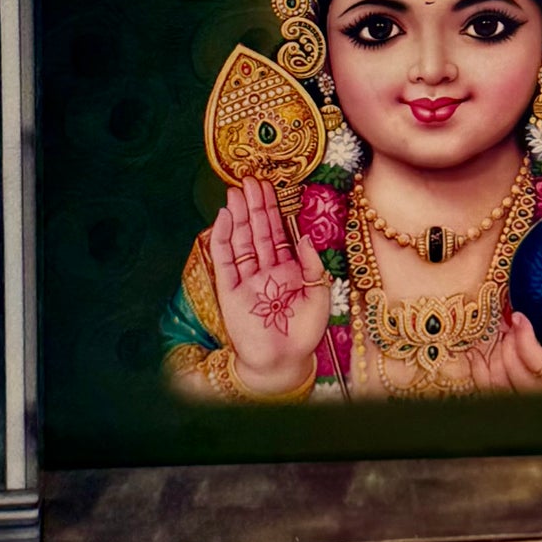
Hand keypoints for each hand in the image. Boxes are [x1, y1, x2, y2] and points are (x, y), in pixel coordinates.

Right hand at [209, 179, 329, 395]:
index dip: (273, 210)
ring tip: (235, 191)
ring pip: (241, 241)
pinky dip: (223, 239)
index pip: (277, 233)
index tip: (268, 185)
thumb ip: (313, 266)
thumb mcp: (318, 295)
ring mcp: (246, 280)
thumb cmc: (303, 334)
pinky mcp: (230, 292)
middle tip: (249, 178)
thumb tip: (305, 238)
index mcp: (287, 270)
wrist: (283, 363)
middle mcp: (265, 271)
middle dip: (254, 205)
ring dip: (238, 216)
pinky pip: (225, 261)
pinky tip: (225, 218)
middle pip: (257, 232)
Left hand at [468, 307, 541, 396]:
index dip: (522, 333)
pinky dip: (478, 371)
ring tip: (501, 332)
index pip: (530, 355)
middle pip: (510, 360)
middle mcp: (533, 391)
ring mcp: (520, 396)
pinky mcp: (512, 399)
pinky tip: (473, 355)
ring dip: (496, 350)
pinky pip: (488, 388)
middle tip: (513, 321)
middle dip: (510, 337)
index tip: (518, 316)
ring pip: (496, 374)